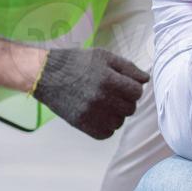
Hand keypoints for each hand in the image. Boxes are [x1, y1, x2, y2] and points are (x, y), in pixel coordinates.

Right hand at [32, 47, 149, 139]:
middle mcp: (100, 97)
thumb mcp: (103, 57)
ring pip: (119, 122)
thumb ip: (128, 67)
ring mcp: (90, 113)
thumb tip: (146, 79)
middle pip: (130, 109)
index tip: (125, 85)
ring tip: (105, 104)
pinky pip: (105, 134)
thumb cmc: (77, 62)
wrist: (46, 74)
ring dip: (116, 115)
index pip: (137, 92)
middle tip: (113, 94)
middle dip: (125, 101)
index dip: (133, 88)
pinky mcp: (81, 123)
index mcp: (107, 79)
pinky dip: (106, 127)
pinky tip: (99, 115)